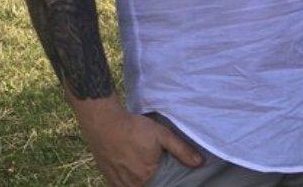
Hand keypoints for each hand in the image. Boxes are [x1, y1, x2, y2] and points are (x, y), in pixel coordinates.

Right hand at [72, 96, 203, 185]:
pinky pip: (122, 184)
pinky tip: (130, 164)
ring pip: (134, 185)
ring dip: (140, 178)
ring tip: (141, 162)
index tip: (163, 168)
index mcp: (146, 178)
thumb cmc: (134, 128)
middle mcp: (132, 185)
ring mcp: (118, 184)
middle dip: (152, 177)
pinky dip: (129, 178)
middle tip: (151, 162)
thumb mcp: (161, 134)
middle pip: (147, 185)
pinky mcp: (109, 179)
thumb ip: (181, 150)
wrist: (104, 123)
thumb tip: (199, 163)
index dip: (164, 179)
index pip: (161, 185)